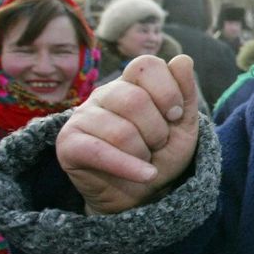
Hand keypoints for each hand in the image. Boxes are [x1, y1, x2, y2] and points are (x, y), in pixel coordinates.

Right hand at [56, 54, 199, 214]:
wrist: (144, 194)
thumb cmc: (162, 154)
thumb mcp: (184, 125)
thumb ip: (185, 93)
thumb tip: (183, 60)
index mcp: (131, 83)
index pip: (146, 65)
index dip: (168, 91)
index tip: (175, 115)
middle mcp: (104, 94)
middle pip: (135, 100)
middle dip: (158, 130)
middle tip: (157, 144)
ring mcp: (82, 116)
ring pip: (121, 131)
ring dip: (143, 152)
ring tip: (143, 159)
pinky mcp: (68, 143)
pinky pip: (99, 151)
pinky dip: (128, 167)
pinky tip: (146, 174)